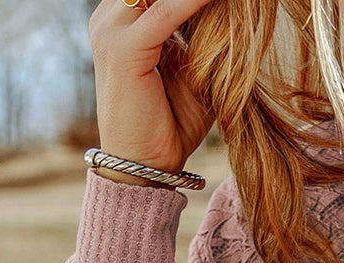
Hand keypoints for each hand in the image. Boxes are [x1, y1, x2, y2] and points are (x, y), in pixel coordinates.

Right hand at [90, 0, 220, 178]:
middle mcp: (111, 18)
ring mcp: (111, 30)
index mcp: (123, 19)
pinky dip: (194, 3)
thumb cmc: (170, 124)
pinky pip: (166, 12)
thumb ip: (199, 37)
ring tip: (232, 0)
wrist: (145, 166)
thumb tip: (226, 12)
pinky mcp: (123, 49)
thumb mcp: (189, 69)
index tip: (229, 0)